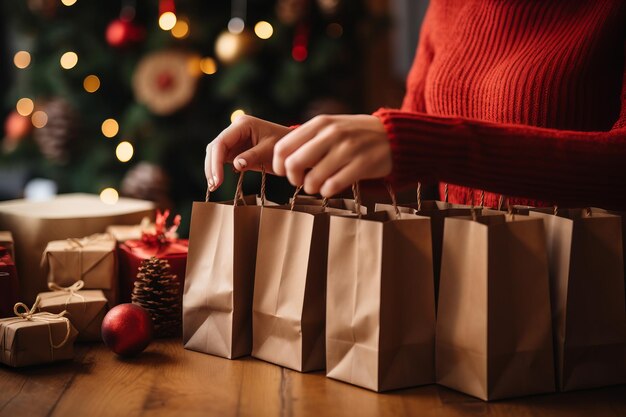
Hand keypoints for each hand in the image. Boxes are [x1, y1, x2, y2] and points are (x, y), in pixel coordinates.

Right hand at [205, 115, 290, 190]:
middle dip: (212, 167)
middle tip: (213, 186)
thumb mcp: (270, 151)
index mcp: (242, 124)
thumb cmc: (283, 145)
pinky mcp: (235, 149)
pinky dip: (218, 170)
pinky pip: (221, 158)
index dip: (216, 162)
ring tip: (213, 186)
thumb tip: (236, 165)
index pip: (221, 142)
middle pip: (215, 147)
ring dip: (212, 169)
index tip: (218, 180)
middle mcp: (235, 129)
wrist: (290, 146)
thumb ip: (253, 156)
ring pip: (215, 153)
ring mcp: (234, 139)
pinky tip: (217, 182)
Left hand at [272, 114, 391, 196]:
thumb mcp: (330, 127)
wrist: (392, 135)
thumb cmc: (354, 134)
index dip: (279, 166)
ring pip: (313, 179)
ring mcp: (348, 149)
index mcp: (319, 123)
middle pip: (294, 164)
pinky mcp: (362, 164)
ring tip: (319, 185)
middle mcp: (331, 134)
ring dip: (312, 188)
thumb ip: (307, 138)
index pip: (282, 147)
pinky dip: (327, 191)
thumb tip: (281, 160)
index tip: (286, 172)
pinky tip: (331, 188)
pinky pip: (333, 186)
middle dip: (294, 179)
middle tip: (302, 181)